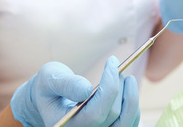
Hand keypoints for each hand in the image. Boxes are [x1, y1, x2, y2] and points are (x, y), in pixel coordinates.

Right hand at [10, 56, 139, 126]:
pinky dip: (132, 106)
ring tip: (127, 77)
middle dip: (118, 86)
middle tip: (116, 64)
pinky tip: (127, 90)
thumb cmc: (50, 86)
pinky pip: (129, 123)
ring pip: (125, 122)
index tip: (112, 62)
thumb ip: (66, 83)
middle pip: (112, 115)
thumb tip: (86, 89)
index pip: (95, 113)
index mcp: (67, 125)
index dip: (109, 86)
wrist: (51, 98)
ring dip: (131, 97)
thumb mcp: (51, 79)